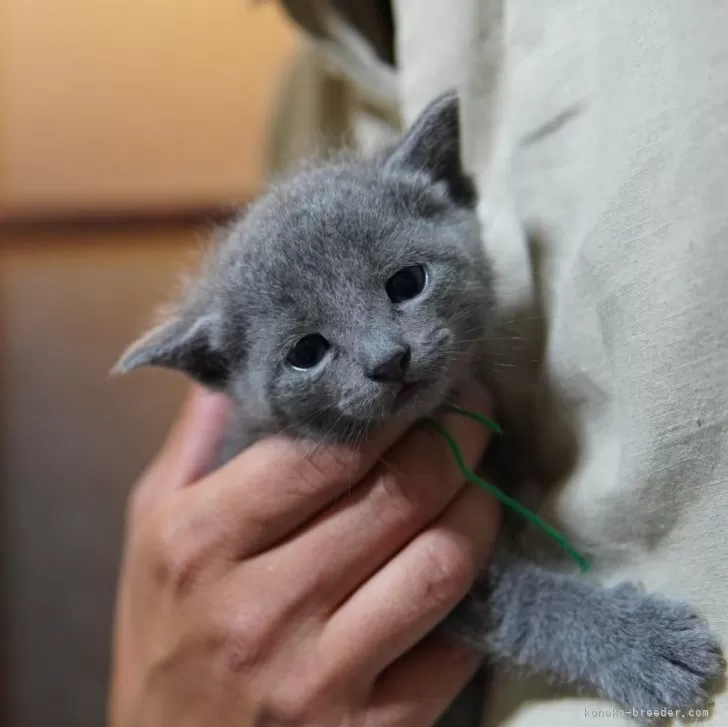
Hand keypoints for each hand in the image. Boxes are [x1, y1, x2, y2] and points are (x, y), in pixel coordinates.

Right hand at [108, 383, 499, 726]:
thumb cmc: (161, 635)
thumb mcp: (151, 526)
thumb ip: (196, 437)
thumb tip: (242, 358)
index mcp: (204, 541)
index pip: (328, 452)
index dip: (396, 409)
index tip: (429, 382)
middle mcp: (262, 607)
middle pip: (399, 495)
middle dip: (458, 439)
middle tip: (474, 414)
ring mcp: (317, 677)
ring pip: (441, 565)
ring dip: (481, 509)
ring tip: (481, 480)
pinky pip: (455, 651)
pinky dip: (478, 598)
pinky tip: (467, 566)